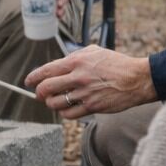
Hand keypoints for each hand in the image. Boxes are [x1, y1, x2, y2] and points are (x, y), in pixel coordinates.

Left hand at [27, 45, 156, 118]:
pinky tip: (67, 108)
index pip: (46, 70)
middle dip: (39, 93)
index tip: (28, 81)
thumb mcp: (94, 52)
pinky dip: (64, 112)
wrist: (137, 79)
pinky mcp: (92, 106)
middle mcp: (78, 77)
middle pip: (46, 88)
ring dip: (51, 103)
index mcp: (77, 61)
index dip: (33, 77)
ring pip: (55, 103)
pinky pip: (69, 114)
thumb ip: (74, 56)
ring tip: (54, 101)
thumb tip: (58, 64)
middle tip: (40, 94)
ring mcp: (84, 93)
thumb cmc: (117, 64)